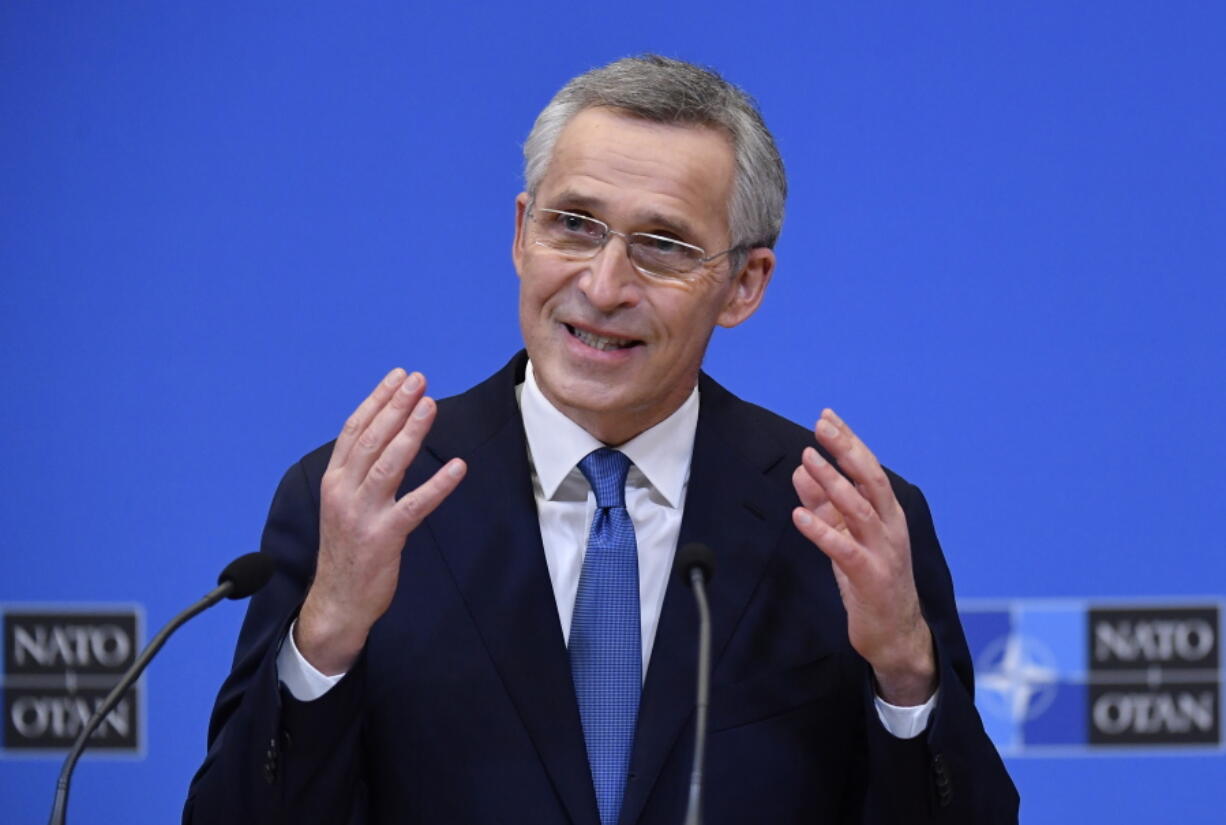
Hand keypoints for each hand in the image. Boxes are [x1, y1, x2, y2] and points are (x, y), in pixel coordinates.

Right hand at [296, 368, 466, 674]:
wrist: (337, 600)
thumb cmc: (347, 549)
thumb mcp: (344, 504)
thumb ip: (358, 472)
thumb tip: (384, 436)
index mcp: (333, 480)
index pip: (354, 430)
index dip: (377, 400)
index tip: (398, 377)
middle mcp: (343, 491)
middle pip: (371, 439)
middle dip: (396, 405)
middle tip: (419, 380)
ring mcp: (362, 514)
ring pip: (388, 464)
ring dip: (410, 432)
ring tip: (430, 405)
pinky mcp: (384, 536)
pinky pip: (415, 505)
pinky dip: (438, 485)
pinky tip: (457, 466)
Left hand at [790, 409, 935, 704]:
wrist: (895, 635)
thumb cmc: (870, 581)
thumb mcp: (844, 535)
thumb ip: (825, 503)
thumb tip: (802, 468)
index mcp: (887, 514)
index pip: (869, 469)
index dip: (849, 442)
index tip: (826, 417)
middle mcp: (890, 527)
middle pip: (871, 479)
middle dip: (846, 450)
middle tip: (821, 427)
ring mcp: (883, 552)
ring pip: (859, 509)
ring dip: (832, 482)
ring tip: (807, 459)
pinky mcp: (871, 578)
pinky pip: (844, 550)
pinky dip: (821, 531)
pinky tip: (799, 515)